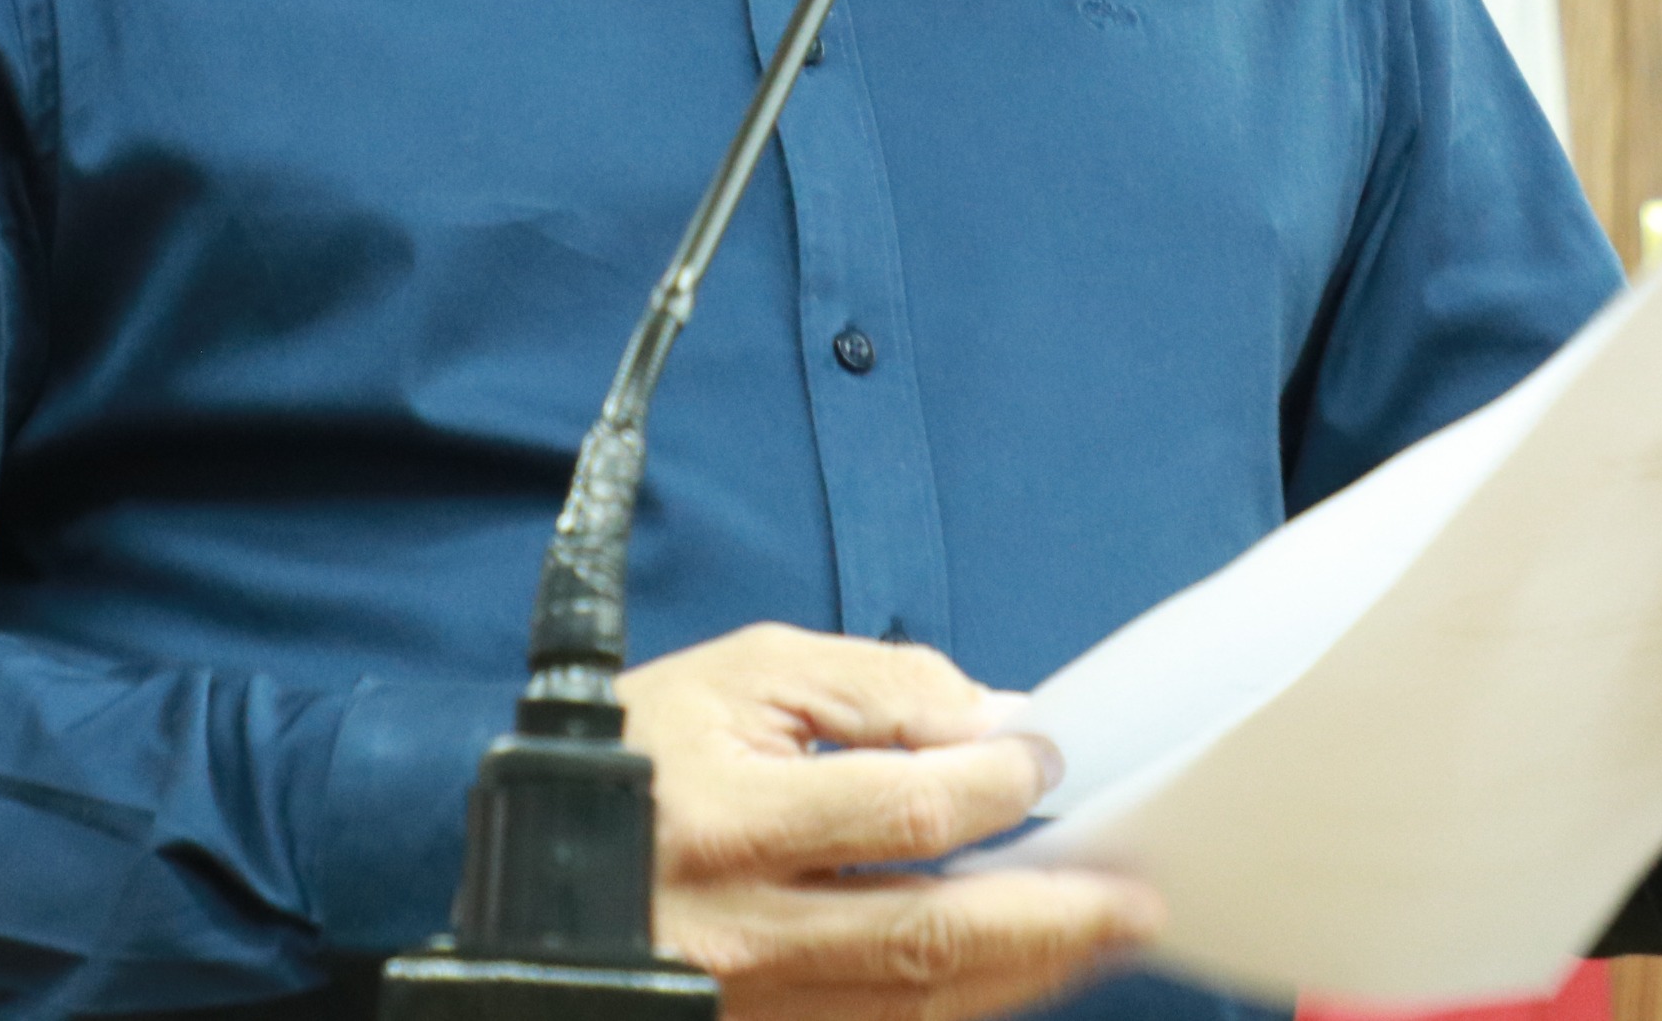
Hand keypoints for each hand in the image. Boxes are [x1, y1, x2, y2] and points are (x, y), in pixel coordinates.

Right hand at [617, 623, 1162, 1020]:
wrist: (526, 859)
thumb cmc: (639, 753)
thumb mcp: (743, 674)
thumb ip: (876, 688)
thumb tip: (994, 721)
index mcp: (732, 819)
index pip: (906, 815)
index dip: (996, 788)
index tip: (1044, 760)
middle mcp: (741, 930)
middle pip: (930, 938)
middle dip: (1053, 919)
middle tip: (1135, 899)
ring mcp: (749, 1004)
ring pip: (919, 1004)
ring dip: (1026, 973)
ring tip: (1100, 936)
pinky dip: (961, 1004)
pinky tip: (1014, 974)